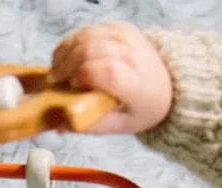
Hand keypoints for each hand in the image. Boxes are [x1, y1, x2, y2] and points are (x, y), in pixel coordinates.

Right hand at [49, 22, 172, 134]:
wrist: (166, 84)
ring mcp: (127, 37)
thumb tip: (59, 126)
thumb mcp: (120, 124)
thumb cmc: (141, 107)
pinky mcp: (119, 27)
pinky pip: (89, 30)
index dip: (83, 75)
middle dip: (68, 64)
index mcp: (138, 84)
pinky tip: (66, 57)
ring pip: (87, 37)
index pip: (107, 71)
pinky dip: (72, 42)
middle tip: (55, 80)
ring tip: (58, 69)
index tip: (71, 86)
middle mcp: (134, 56)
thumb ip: (91, 125)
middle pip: (91, 50)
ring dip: (66, 52)